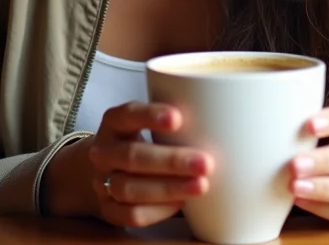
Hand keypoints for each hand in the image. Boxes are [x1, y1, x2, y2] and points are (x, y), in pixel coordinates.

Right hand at [44, 101, 213, 226]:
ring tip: (201, 186)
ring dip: (168, 189)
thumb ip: (176, 122)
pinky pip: (131, 214)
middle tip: (205, 162)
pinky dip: (158, 211)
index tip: (178, 118)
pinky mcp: (107, 209)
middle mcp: (103, 150)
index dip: (151, 115)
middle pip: (133, 156)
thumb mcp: (149, 123)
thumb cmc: (142, 140)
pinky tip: (181, 204)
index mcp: (114, 122)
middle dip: (171, 161)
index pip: (128, 114)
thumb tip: (227, 122)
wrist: (106, 169)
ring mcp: (101, 181)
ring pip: (130, 188)